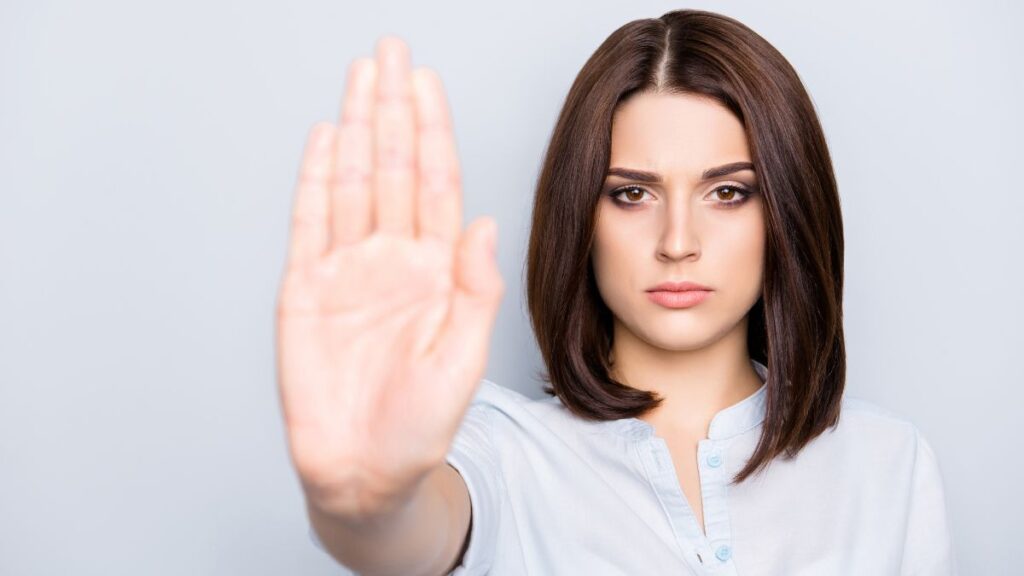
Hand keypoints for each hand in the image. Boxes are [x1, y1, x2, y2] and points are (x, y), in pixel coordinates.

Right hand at [275, 36, 503, 520]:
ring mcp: (347, 271)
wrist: (366, 470)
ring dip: (355, 128)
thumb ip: (473, 288)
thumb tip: (484, 221)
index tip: (428, 82)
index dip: (432, 130)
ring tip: (360, 76)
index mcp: (436, 270)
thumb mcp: (462, 357)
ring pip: (352, 182)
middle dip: (392, 107)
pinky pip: (309, 224)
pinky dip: (314, 180)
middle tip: (391, 51)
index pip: (435, 183)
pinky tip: (322, 139)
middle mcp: (392, 258)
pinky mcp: (305, 292)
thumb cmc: (422, 423)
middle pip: (392, 167)